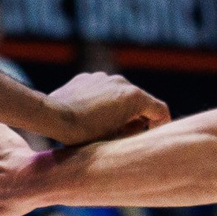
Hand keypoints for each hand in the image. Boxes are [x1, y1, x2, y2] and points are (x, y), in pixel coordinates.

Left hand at [47, 71, 168, 143]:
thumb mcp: (115, 138)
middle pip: (140, 100)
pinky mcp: (88, 77)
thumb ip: (134, 130)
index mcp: (134, 97)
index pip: (160, 109)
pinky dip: (103, 101)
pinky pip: (102, 89)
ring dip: (120, 108)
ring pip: (120, 94)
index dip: (161, 124)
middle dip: (138, 117)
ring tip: (107, 126)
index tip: (153, 135)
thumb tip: (140, 125)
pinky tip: (90, 115)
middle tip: (130, 135)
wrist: (54, 116)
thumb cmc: (85, 133)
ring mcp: (104, 77)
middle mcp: (122, 82)